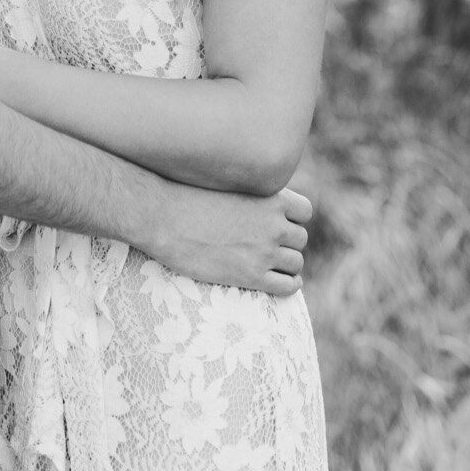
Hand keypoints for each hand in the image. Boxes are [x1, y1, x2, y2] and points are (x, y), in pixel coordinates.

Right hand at [150, 182, 311, 296]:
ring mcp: (264, 252)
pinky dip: (288, 285)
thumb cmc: (187, 196)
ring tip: (268, 264)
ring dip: (286, 265)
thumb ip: (251, 193)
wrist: (164, 217)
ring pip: (296, 263)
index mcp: (270, 198)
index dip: (292, 218)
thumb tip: (259, 202)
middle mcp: (274, 225)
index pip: (305, 211)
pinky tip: (277, 281)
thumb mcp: (228, 184)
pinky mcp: (252, 276)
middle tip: (266, 246)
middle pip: (301, 239)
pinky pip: (288, 286)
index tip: (278, 222)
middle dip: (287, 242)